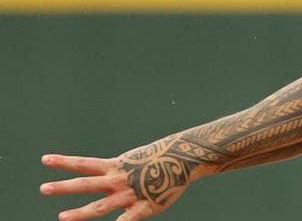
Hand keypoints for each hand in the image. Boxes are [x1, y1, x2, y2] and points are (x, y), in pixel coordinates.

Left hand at [40, 153, 177, 220]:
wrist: (183, 159)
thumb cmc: (157, 160)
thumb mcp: (132, 162)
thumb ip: (116, 175)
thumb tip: (103, 181)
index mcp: (114, 166)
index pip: (84, 164)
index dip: (64, 162)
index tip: (44, 159)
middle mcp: (118, 179)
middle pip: (86, 184)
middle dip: (63, 187)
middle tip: (44, 188)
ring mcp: (129, 194)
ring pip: (100, 206)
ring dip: (79, 213)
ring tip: (61, 217)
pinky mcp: (143, 207)